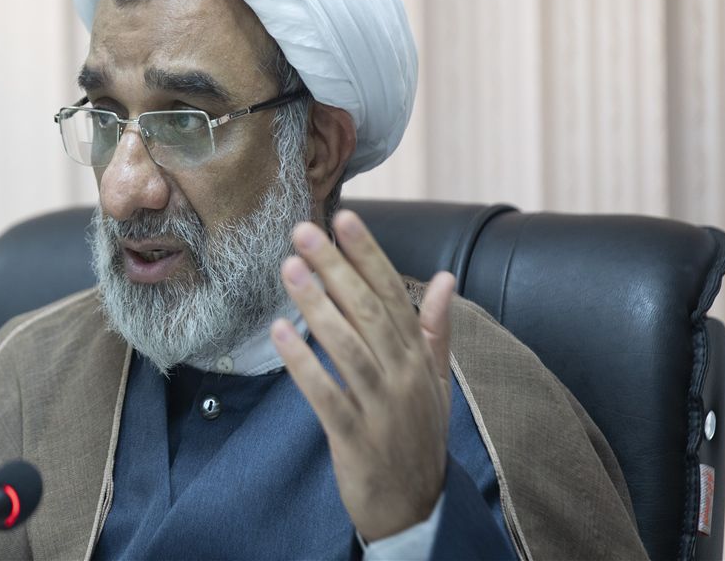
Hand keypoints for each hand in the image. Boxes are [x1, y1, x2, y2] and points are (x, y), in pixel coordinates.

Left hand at [270, 209, 454, 540]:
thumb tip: (446, 278)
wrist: (415, 506)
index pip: (393, 294)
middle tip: (303, 230)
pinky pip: (327, 395)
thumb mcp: (435, 380)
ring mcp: (382, 407)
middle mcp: (403, 375)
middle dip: (336, 268)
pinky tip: (279, 333)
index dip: (368, 254)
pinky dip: (303, 364)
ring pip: (349, 347)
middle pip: (369, 311)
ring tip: (289, 268)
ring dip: (317, 306)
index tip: (345, 217)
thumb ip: (435, 328)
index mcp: (417, 356)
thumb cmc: (417, 435)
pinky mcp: (356, 437)